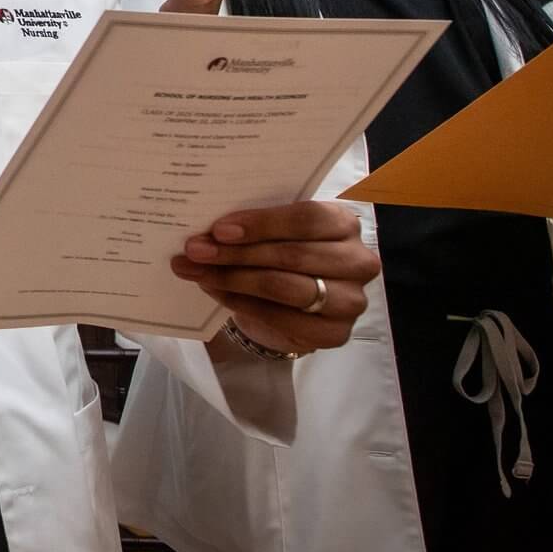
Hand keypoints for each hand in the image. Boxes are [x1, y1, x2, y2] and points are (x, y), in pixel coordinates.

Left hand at [172, 200, 378, 355]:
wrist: (290, 303)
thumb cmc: (280, 253)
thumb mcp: (272, 232)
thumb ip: (253, 224)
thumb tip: (208, 228)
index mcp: (343, 222)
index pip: (306, 218)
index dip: (261, 224)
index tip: (219, 229)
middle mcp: (358, 260)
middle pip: (292, 255)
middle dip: (236, 253)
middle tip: (195, 250)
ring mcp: (351, 300)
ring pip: (286, 287)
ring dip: (234, 279)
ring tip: (197, 271)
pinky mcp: (336, 333)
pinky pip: (282, 318)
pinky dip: (243, 304)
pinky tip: (217, 292)